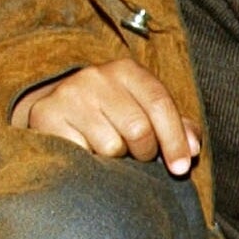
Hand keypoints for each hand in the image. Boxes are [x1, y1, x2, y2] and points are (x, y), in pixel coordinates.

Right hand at [11, 60, 199, 171]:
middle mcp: (97, 77)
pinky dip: (89, 163)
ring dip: (115, 160)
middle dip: (144, 152)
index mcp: (127, 70)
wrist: (55, 106)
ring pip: (110, 146)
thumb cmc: (110, 112)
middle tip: (137, 156)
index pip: (159, 104)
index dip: (175, 140)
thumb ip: (175, 126)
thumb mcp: (143, 109)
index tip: (181, 168)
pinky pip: (80, 155)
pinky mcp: (46, 116)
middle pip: (138, 129)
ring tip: (109, 151)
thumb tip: (193, 149)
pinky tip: (87, 154)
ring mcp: (69, 95)